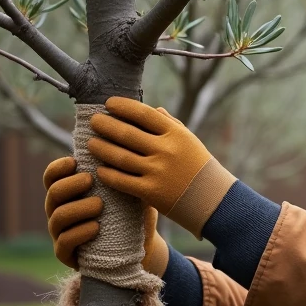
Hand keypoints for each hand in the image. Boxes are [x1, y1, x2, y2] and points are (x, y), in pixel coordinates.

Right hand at [43, 156, 169, 276]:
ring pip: (58, 217)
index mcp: (68, 192)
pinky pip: (64, 243)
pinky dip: (79, 233)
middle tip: (90, 180)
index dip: (58, 167)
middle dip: (70, 185)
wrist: (140, 245)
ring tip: (99, 205)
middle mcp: (59, 210)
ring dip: (78, 208)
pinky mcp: (67, 254)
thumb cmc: (132, 211)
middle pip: (53, 193)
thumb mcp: (130, 189)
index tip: (75, 161)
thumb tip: (127, 143)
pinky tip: (96, 227)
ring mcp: (60, 233)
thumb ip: (124, 171)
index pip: (51, 176)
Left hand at [86, 97, 235, 238]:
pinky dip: (108, 174)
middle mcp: (166, 150)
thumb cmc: (200, 168)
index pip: (143, 114)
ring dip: (102, 149)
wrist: (215, 201)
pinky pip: (123, 181)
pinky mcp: (152, 192)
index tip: (108, 104)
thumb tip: (152, 109)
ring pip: (121, 157)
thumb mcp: (190, 141)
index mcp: (176, 134)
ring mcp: (158, 172)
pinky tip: (99, 170)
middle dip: (106, 125)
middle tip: (93, 121)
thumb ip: (171, 124)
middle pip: (127, 134)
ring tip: (90, 143)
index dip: (123, 107)